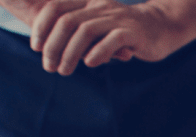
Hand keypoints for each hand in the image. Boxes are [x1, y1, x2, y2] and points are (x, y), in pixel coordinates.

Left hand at [31, 0, 190, 74]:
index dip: (41, 27)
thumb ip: (75, 35)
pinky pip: (111, 40)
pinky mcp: (133, 32)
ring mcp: (117, 18)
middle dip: (53, 46)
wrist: (160, 28)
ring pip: (85, 31)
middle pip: (67, 22)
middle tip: (49, 66)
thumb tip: (49, 50)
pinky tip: (90, 64)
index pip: (55, 8)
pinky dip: (97, 53)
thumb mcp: (96, 27)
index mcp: (87, 1)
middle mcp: (100, 6)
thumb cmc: (122, 32)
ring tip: (64, 71)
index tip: (35, 47)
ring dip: (70, 54)